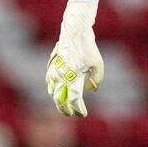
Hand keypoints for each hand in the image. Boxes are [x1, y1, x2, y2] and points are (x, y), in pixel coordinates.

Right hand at [45, 0, 103, 116]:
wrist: (75, 31)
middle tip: (70, 114)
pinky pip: (49, 81)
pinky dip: (53, 88)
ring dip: (57, 99)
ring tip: (63, 105)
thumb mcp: (98, 65)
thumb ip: (95, 80)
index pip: (73, 100)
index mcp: (73, 78)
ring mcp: (53, 71)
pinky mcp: (51, 65)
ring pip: (52, 91)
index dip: (77, 109)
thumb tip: (89, 89)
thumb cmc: (88, 48)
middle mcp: (60, 77)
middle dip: (64, 109)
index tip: (82, 114)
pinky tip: (56, 90)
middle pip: (59, 99)